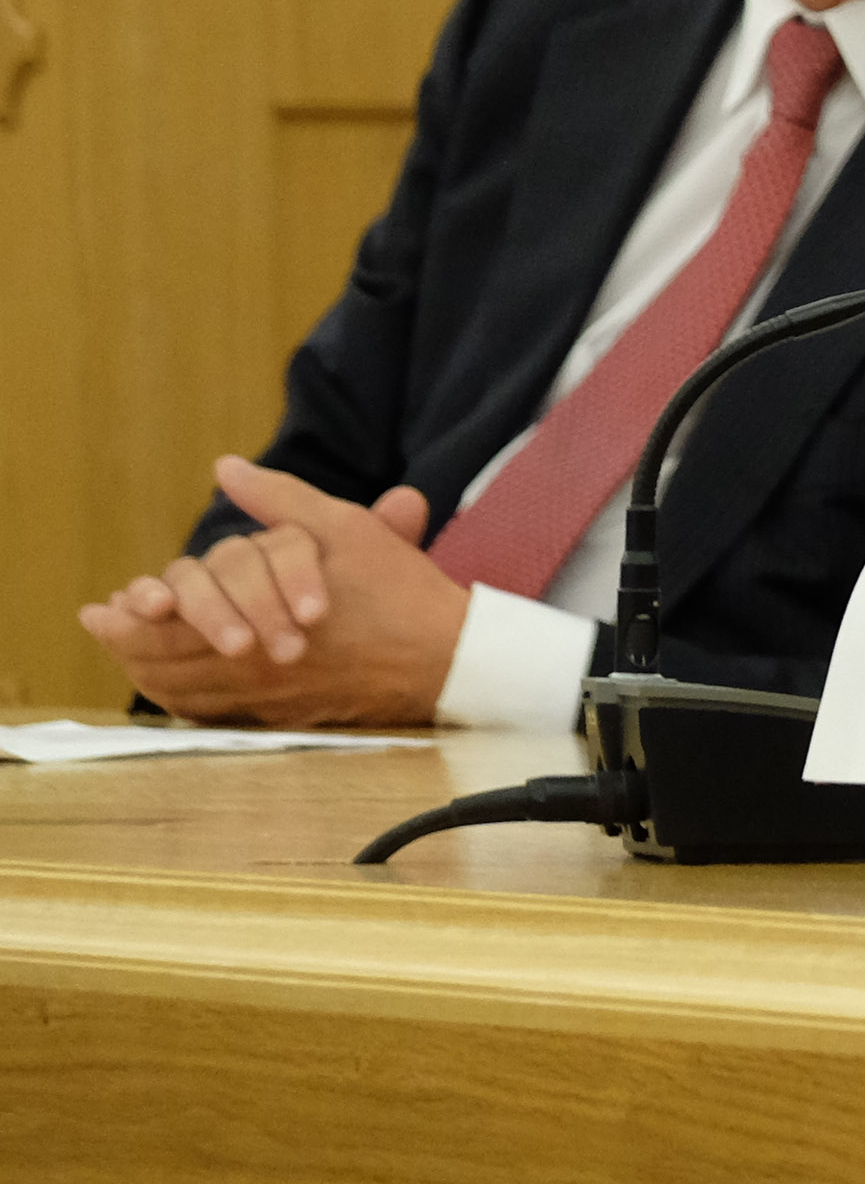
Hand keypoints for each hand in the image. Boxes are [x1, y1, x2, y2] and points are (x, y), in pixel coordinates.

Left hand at [75, 456, 468, 726]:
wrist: (444, 657)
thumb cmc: (395, 591)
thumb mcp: (341, 528)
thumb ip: (279, 499)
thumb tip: (226, 468)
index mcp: (260, 613)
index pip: (175, 617)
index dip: (135, 613)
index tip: (106, 605)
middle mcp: (252, 661)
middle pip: (167, 657)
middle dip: (127, 641)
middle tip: (101, 624)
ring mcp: (262, 694)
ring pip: (183, 688)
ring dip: (145, 669)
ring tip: (122, 652)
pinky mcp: (279, 715)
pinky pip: (211, 715)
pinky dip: (180, 698)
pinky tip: (166, 684)